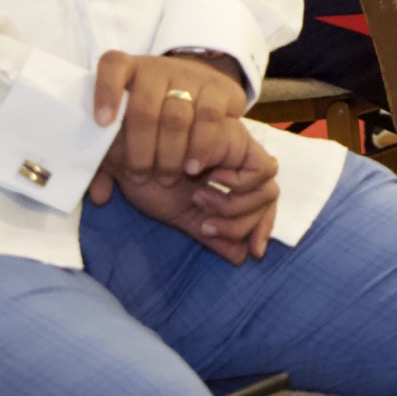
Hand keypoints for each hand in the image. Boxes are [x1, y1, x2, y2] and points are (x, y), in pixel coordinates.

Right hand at [89, 129, 281, 262]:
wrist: (127, 152)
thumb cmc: (147, 178)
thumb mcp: (181, 213)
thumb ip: (209, 233)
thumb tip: (239, 257)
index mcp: (229, 181)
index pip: (262, 208)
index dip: (261, 229)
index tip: (253, 252)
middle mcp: (239, 165)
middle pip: (269, 201)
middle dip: (243, 225)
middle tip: (206, 227)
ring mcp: (241, 150)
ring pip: (269, 190)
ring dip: (234, 206)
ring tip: (199, 199)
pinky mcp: (239, 138)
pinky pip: (262, 170)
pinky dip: (239, 184)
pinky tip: (208, 181)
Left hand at [92, 49, 250, 183]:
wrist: (198, 87)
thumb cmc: (152, 114)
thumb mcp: (127, 130)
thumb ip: (108, 161)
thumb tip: (99, 195)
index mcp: (128, 71)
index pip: (113, 67)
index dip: (105, 92)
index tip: (103, 122)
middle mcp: (157, 70)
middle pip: (144, 107)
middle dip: (140, 148)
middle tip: (139, 177)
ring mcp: (189, 76)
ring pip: (177, 114)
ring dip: (170, 153)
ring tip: (167, 178)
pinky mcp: (218, 87)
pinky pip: (209, 116)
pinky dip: (200, 145)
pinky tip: (193, 166)